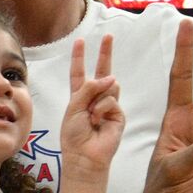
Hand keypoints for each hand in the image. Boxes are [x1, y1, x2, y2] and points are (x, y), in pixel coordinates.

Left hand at [59, 36, 123, 175]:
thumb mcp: (73, 107)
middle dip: (105, 53)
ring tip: (91, 115)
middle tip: (109, 36)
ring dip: (97, 98)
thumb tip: (110, 77)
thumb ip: (89, 88)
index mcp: (79, 96)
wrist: (84, 155)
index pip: (79, 72)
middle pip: (102, 71)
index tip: (80, 41)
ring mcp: (108, 105)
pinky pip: (111, 100)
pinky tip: (98, 121)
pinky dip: (102, 109)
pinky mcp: (118, 114)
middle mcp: (95, 98)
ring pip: (108, 86)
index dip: (79, 57)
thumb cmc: (74, 135)